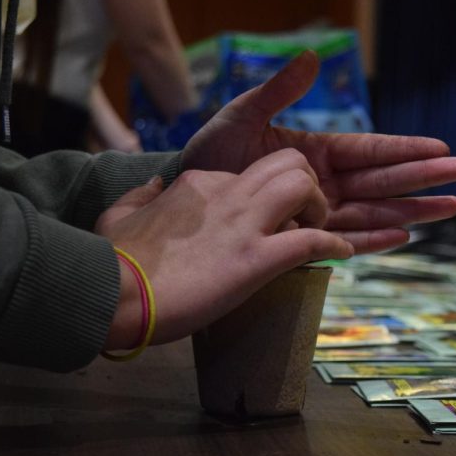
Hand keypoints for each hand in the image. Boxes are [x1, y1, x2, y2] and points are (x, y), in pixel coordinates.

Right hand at [95, 149, 353, 347]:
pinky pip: (310, 242)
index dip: (266, 194)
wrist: (114, 293)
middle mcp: (226, 193)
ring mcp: (243, 224)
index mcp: (199, 183)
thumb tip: (153, 187)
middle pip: (288, 163)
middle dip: (307, 183)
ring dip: (321, 207)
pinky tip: (341, 256)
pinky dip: (333, 246)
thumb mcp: (119, 214)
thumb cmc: (114, 260)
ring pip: (303, 186)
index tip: (269, 219)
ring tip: (321, 230)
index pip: (248, 173)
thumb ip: (141, 196)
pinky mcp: (255, 260)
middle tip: (307, 214)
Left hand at [181, 51, 455, 253]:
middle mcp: (324, 183)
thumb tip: (314, 56)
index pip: (369, 151)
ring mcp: (317, 213)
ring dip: (411, 210)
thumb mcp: (242, 116)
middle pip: (382, 181)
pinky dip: (374, 240)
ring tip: (450, 208)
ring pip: (374, 213)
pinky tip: (405, 236)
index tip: (439, 147)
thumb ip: (279, 91)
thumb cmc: (211, 154)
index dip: (404, 149)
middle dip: (421, 178)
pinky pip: (346, 240)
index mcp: (315, 152)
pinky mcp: (304, 239)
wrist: (183, 196)